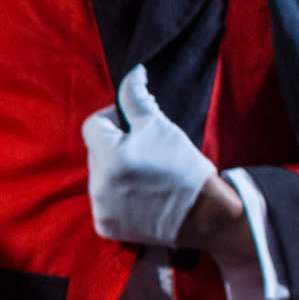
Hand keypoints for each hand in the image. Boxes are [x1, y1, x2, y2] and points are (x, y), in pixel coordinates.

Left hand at [84, 66, 220, 249]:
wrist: (205, 215)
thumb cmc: (184, 166)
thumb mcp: (161, 126)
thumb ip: (136, 97)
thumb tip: (132, 72)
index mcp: (110, 157)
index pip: (94, 124)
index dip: (114, 119)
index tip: (136, 128)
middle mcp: (99, 185)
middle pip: (95, 151)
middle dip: (114, 146)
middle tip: (145, 153)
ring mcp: (100, 209)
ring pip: (98, 176)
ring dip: (114, 170)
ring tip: (144, 176)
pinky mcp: (105, 226)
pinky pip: (102, 201)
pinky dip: (116, 196)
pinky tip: (140, 196)